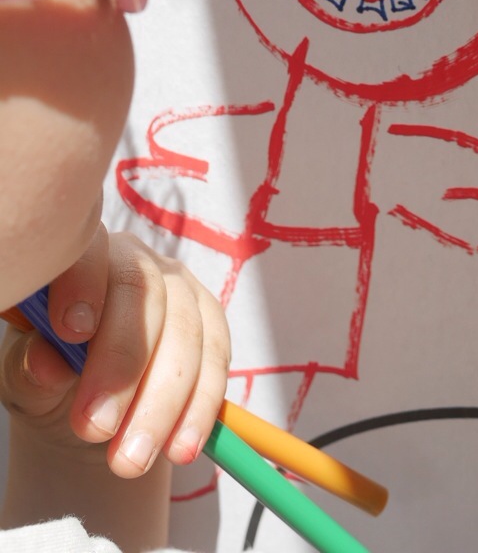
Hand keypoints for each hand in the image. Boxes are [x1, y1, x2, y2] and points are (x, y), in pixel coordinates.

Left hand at [0, 222, 230, 477]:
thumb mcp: (26, 378)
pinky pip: (217, 357)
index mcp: (83, 257)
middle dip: (122, 366)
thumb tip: (46, 361)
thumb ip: (31, 366)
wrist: (92, 409)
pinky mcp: (211, 320)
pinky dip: (200, 407)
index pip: (89, 252)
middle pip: (143, 292)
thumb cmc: (50, 377)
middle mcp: (135, 259)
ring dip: (162, 402)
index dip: (84, 285)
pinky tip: (180, 447)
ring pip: (184, 331)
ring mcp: (180, 286)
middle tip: (94, 431)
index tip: (71, 333)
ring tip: (130, 459)